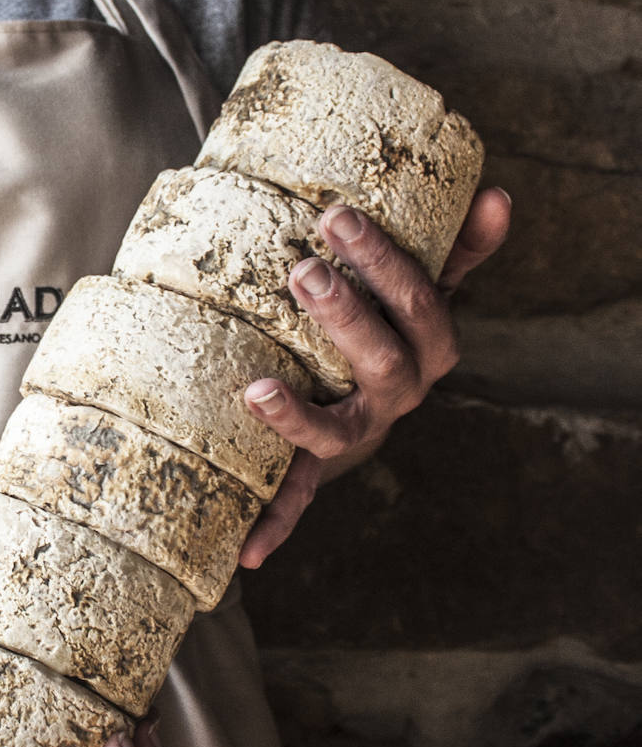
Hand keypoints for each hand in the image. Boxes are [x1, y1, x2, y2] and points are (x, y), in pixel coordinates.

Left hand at [237, 186, 511, 566]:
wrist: (362, 400)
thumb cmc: (387, 329)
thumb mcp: (422, 289)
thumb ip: (456, 249)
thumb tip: (496, 194)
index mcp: (428, 349)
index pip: (420, 303)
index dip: (385, 262)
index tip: (338, 216)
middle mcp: (399, 396)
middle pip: (382, 360)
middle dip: (345, 315)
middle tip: (301, 271)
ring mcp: (357, 435)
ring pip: (333, 431)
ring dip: (296, 415)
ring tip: (255, 392)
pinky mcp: (316, 467)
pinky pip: (298, 498)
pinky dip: (275, 525)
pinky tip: (249, 552)